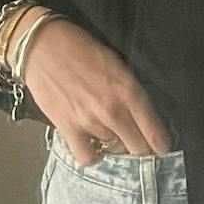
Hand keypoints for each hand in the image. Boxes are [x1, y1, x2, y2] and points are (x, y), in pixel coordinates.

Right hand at [19, 17, 172, 163]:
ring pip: (115, 151)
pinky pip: (87, 157)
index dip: (161, 146)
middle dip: (142, 149)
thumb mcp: (118, 66)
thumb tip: (142, 120)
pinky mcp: (68, 128)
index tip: (161, 148)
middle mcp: (113, 110)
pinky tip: (93, 143)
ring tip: (108, 131)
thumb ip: (132, 93)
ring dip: (115, 145)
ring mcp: (90, 121)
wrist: (43, 46)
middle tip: (136, 142)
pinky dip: (93, 155)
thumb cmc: (82, 49)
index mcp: (130, 91)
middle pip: (139, 149)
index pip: (155, 134)